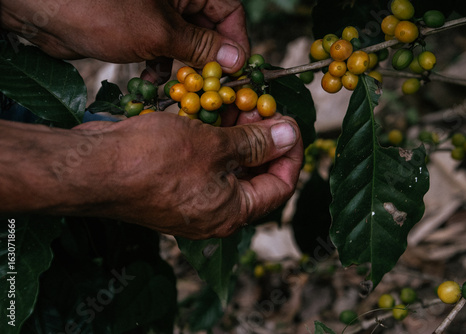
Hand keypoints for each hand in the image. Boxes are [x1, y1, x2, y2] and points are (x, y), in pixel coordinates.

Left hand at [1, 0, 249, 80]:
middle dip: (210, 62)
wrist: (42, 10)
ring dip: (186, 71)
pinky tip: (156, 85)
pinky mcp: (139, 31)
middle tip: (211, 91)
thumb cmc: (101, 8)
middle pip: (209, 31)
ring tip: (183, 92)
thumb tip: (236, 60)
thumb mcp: (159, 31)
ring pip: (186, 46)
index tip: (237, 73)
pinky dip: (163, 69)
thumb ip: (201, 47)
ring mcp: (157, 15)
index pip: (229, 12)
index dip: (236, 43)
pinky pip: (163, 52)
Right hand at [72, 112, 301, 238]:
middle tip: (261, 106)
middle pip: (254, 176)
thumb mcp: (213, 146)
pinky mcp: (173, 187)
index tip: (290, 124)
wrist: (91, 169)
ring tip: (237, 103)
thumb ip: (255, 143)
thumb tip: (289, 136)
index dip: (291, 154)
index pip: (279, 186)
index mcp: (231, 213)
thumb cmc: (152, 161)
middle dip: (262, 139)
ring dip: (237, 136)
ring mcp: (192, 201)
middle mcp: (214, 213)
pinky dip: (212, 141)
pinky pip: (203, 164)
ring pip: (227, 167)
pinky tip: (211, 114)